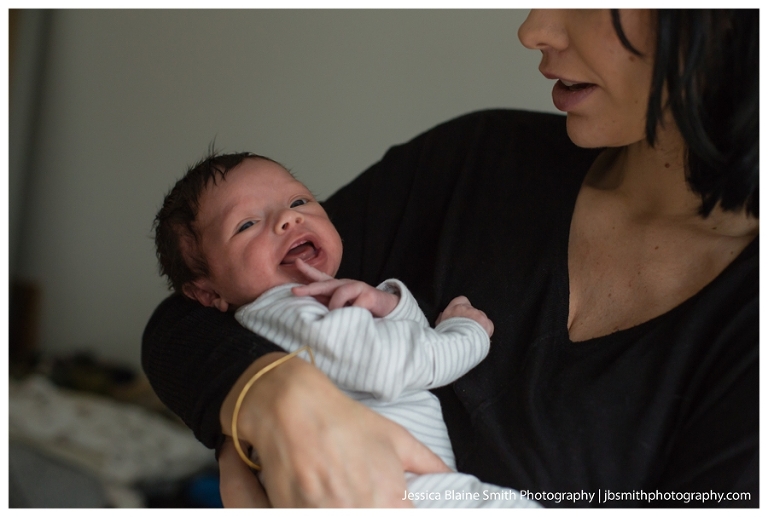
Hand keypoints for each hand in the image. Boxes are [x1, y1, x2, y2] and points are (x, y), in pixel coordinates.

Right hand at [220, 354, 450, 506]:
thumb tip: (450, 476)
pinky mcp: (293, 516)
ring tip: (341, 490)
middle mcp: (359, 514)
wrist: (293, 409)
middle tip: (358, 491)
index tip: (395, 503)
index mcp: (390, 504)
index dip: (399, 509)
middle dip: (371, 508)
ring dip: (346, 507)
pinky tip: (321, 495)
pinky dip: (319, 509)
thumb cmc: (346, 423)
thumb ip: (428, 463)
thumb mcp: (396, 439)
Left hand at [291, 259, 398, 316]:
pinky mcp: (369, 296)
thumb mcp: (342, 306)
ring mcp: (358, 288)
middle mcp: (346, 284)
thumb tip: (306, 308)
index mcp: (338, 287)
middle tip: (295, 291)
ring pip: (339, 293)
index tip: (296, 262)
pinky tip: (355, 318)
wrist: (388, 309)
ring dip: (335, 307)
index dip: (308, 270)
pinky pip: (354, 306)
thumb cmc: (362, 309)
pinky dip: (351, 314)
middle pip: (325, 284)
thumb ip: (328, 304)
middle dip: (309, 287)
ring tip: (336, 317)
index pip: (321, 277)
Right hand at [436, 296, 493, 336]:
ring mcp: (479, 316)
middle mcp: (468, 309)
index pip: (461, 300)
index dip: (461, 308)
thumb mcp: (439, 326)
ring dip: (478, 324)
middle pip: (471, 310)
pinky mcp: (487, 323)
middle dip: (470, 317)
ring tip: (472, 334)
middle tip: (466, 327)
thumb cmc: (446, 336)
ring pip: (480, 317)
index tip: (460, 315)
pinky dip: (486, 329)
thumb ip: (442, 319)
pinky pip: (488, 325)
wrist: (458, 344)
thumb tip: (442, 315)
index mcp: (455, 307)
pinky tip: (480, 336)